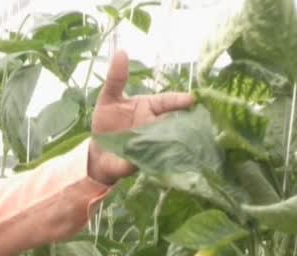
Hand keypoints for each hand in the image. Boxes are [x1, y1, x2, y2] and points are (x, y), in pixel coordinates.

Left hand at [87, 50, 195, 184]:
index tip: (191, 100)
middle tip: (199, 120)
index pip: (167, 101)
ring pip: (172, 141)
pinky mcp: (149, 161)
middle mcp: (156, 125)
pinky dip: (167, 159)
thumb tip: (121, 52)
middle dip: (186, 122)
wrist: (97, 152)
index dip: (179, 101)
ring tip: (191, 140)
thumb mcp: (108, 98)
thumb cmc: (106, 122)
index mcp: (150, 107)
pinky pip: (161, 160)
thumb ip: (116, 78)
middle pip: (175, 122)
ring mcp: (155, 143)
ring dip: (179, 141)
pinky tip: (175, 159)